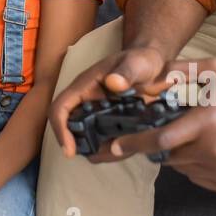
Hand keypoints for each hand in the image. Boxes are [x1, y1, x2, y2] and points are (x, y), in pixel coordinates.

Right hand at [48, 44, 172, 161]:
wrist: (155, 65)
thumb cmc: (141, 60)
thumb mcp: (137, 63)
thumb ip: (127, 71)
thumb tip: (113, 82)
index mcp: (84, 87)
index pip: (60, 108)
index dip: (60, 129)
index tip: (69, 151)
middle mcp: (87, 103)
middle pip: (71, 129)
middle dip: (81, 146)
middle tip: (101, 155)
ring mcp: (99, 115)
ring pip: (89, 140)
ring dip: (100, 151)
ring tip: (119, 152)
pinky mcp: (112, 124)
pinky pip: (106, 142)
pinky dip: (113, 151)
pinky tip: (128, 150)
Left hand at [102, 56, 215, 191]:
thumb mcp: (213, 69)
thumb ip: (178, 72)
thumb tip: (145, 80)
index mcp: (208, 122)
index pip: (161, 139)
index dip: (135, 143)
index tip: (116, 145)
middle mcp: (215, 150)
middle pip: (170, 155)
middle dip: (163, 144)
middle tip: (174, 129)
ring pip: (184, 167)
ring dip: (181, 154)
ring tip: (200, 135)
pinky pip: (200, 178)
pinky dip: (196, 166)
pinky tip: (212, 148)